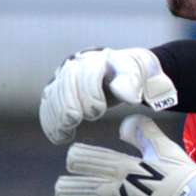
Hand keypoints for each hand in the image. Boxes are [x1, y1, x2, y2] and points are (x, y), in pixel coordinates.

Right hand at [39, 47, 177, 143]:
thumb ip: (137, 84)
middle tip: (75, 120)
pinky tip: (60, 137)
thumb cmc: (139, 77)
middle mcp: (80, 63)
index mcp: (104, 58)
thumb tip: (128, 95)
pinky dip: (51, 121)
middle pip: (67, 81)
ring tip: (66, 132)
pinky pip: (48, 104)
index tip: (98, 110)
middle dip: (69, 102)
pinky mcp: (58, 89)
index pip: (90, 71)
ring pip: (54, 93)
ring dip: (56, 114)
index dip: (90, 91)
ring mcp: (66, 76)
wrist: (125, 72)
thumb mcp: (146, 77)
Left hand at [55, 115, 195, 195]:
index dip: (76, 160)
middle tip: (63, 190)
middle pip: (75, 189)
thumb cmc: (182, 174)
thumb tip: (123, 126)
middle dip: (67, 189)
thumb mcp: (163, 147)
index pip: (83, 160)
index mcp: (121, 167)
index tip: (75, 162)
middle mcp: (115, 189)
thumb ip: (142, 133)